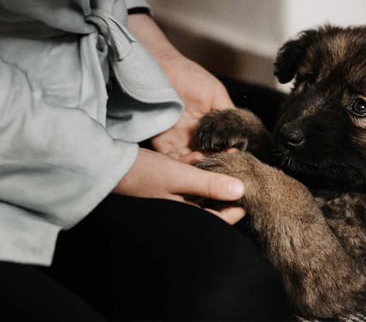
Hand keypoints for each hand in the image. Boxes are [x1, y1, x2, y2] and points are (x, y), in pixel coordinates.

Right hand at [114, 148, 246, 223]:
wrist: (106, 165)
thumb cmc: (142, 174)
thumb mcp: (180, 177)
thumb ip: (210, 184)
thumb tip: (241, 190)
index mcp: (183, 215)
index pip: (217, 219)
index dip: (235, 209)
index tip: (249, 197)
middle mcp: (178, 208)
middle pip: (210, 202)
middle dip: (225, 185)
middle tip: (241, 170)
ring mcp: (171, 196)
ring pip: (200, 187)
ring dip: (212, 172)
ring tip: (226, 156)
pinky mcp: (164, 184)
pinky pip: (186, 178)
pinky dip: (194, 167)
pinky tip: (198, 155)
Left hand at [151, 54, 233, 161]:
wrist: (164, 68)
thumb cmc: (191, 77)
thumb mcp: (216, 94)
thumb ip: (228, 114)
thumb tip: (243, 133)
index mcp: (208, 125)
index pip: (219, 145)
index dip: (227, 151)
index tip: (233, 152)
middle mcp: (194, 135)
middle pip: (205, 156)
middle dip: (213, 161)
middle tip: (220, 160)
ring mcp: (177, 138)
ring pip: (189, 160)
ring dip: (198, 164)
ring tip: (204, 158)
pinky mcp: (161, 140)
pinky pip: (170, 158)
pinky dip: (181, 163)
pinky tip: (192, 158)